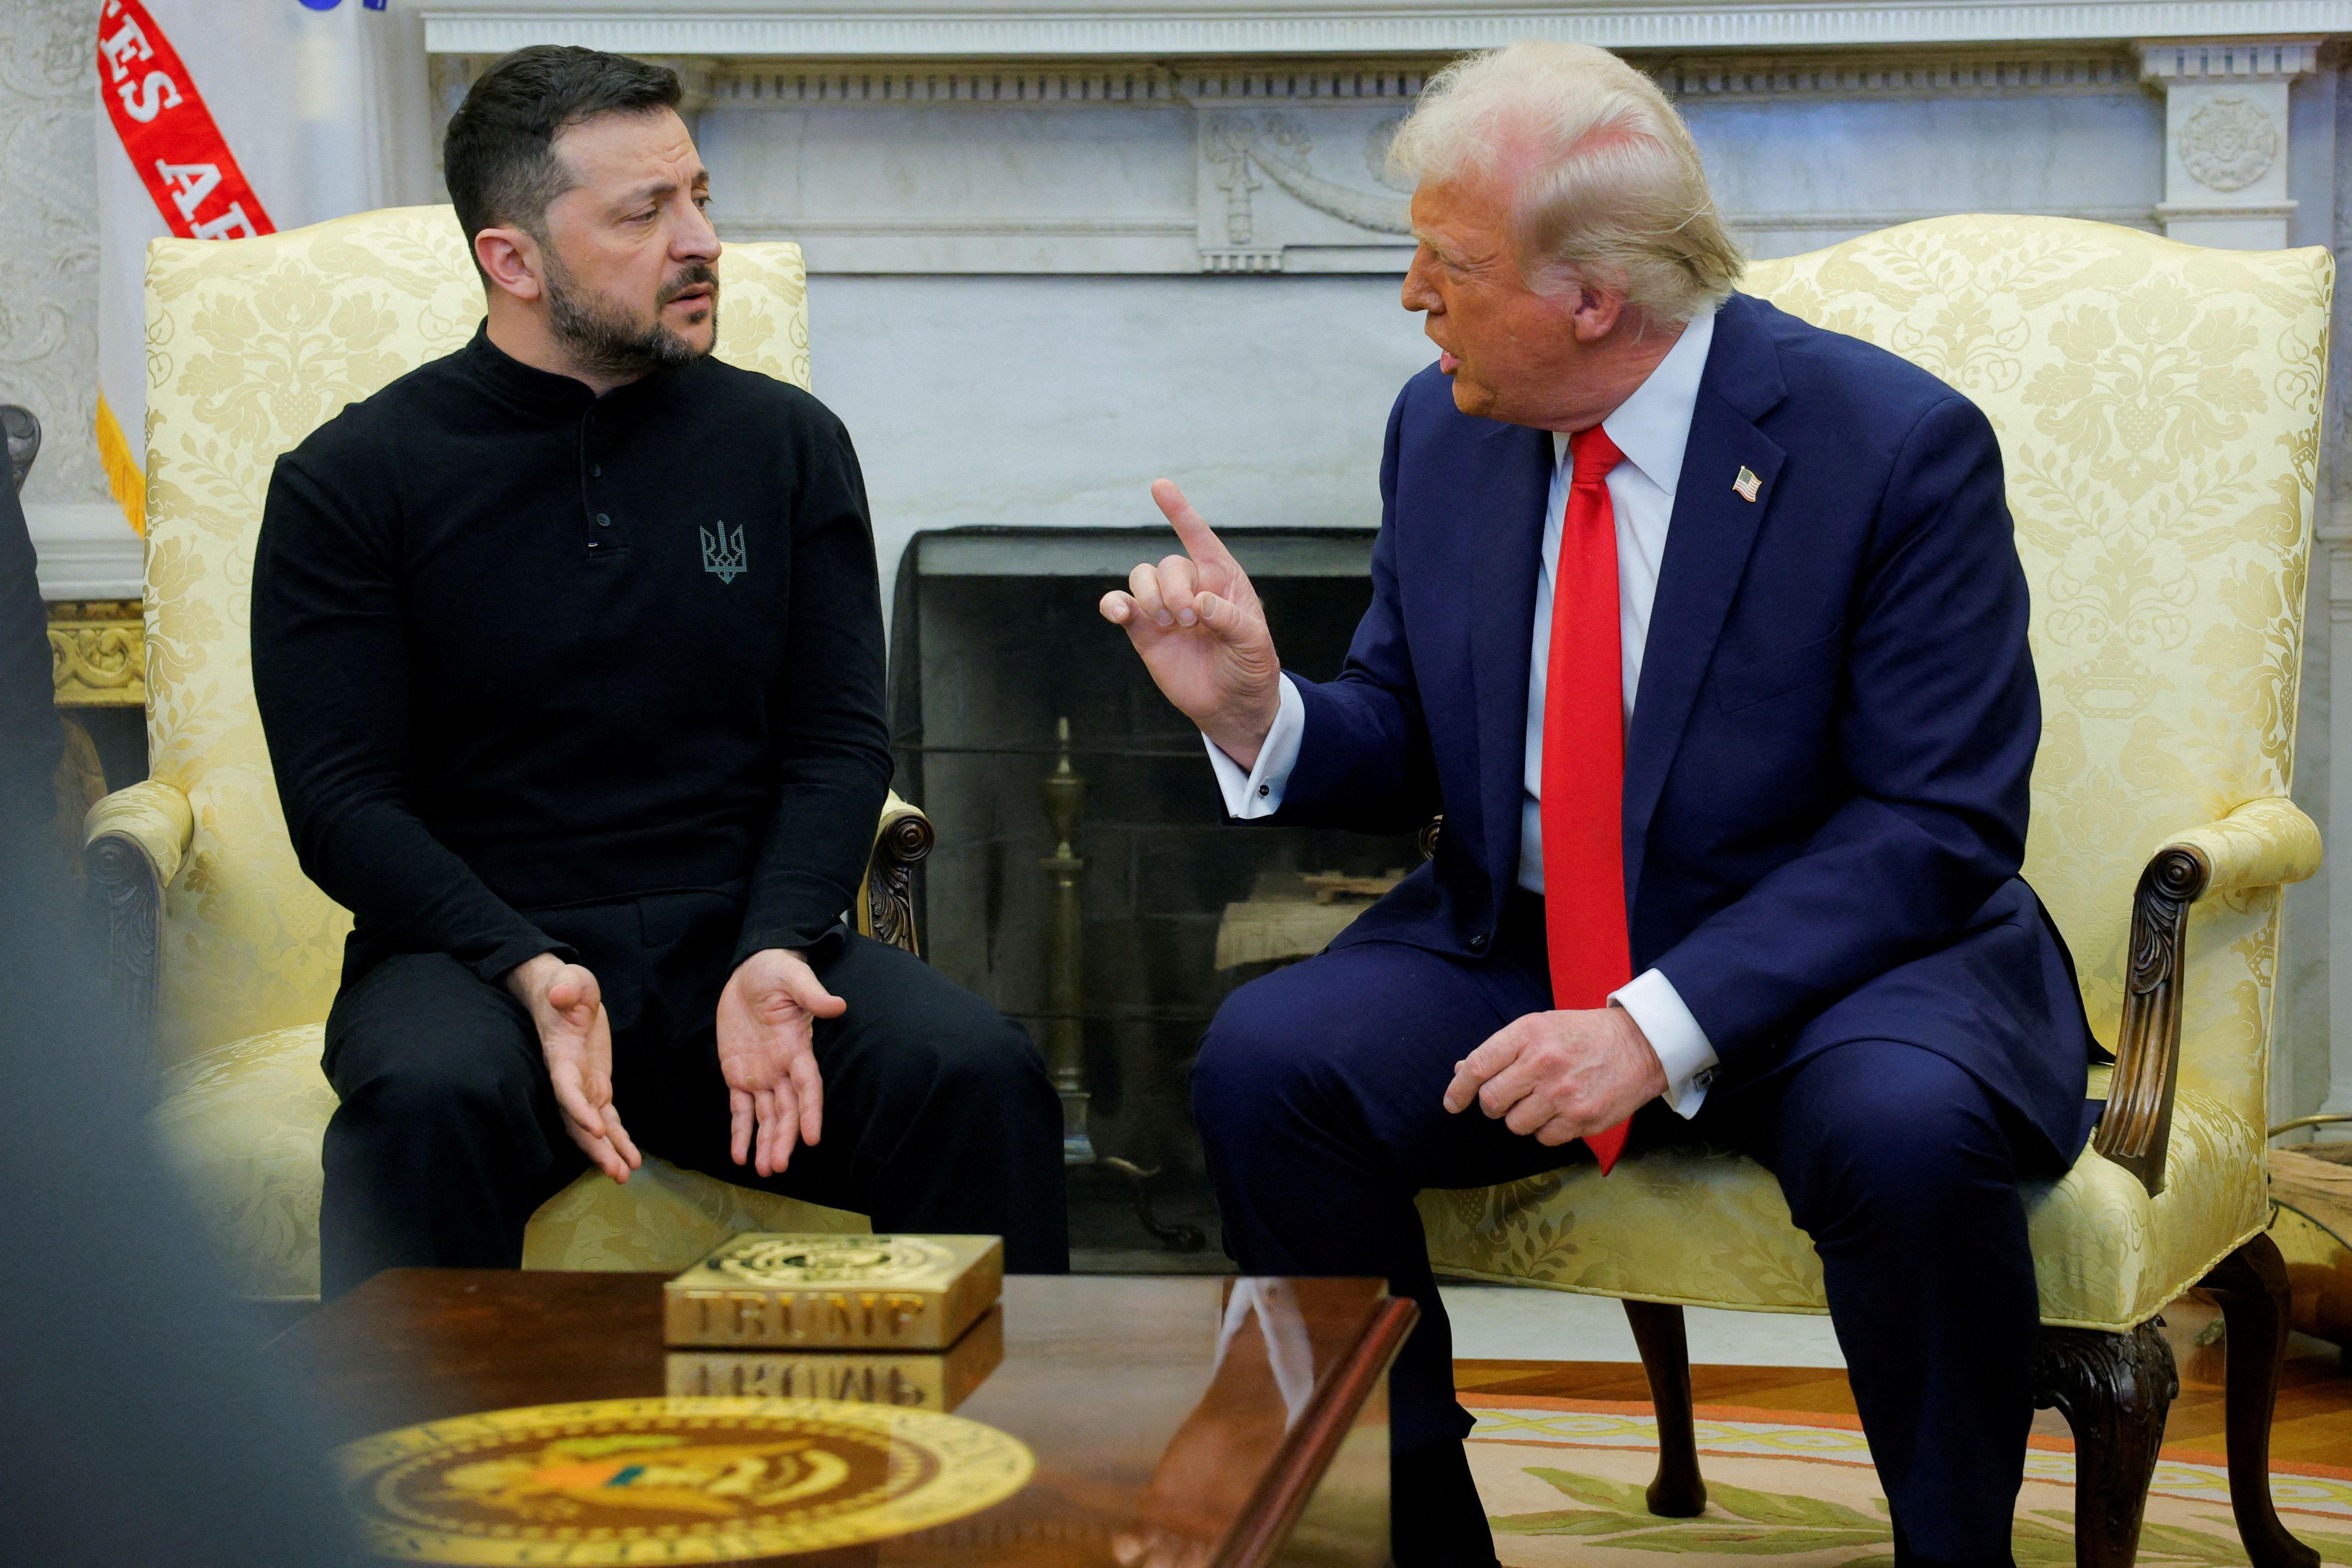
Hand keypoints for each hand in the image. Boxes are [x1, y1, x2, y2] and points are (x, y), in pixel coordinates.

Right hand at [506, 953, 640, 1182]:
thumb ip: (567, 986)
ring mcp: (583, 1084)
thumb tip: (561, 993)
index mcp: (561, 1055)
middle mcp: (569, 1077)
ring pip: (593, 1126)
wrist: (563, 993)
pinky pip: (608, 1118)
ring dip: (607, 1151)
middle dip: (595, 1146)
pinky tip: (632, 1160)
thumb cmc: (566, 985)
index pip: (566, 1087)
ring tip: (623, 1175)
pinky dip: (618, 1139)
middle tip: (615, 1171)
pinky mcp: (597, 1085)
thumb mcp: (570, 979)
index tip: (595, 1126)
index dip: (578, 1108)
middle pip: (578, 1119)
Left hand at [715, 948, 843, 1177]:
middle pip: (787, 1111)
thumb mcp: (792, 977)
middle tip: (777, 1166)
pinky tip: (740, 1156)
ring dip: (766, 1143)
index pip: (808, 1086)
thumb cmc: (775, 971)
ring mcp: (761, 1074)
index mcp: (796, 1048)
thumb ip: (811, 994)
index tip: (813, 1138)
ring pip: (766, 1117)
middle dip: (784, 1138)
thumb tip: (837, 1006)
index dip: (811, 1112)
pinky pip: (740, 1109)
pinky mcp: (738, 1074)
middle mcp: (781, 1068)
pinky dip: (740, 1133)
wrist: (749, 971)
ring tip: (763, 1170)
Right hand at [1099, 479, 1282, 767]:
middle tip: (1189, 621)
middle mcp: (1191, 587)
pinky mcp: (1143, 630)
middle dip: (1174, 589)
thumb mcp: (1253, 642)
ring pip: (1141, 577)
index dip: (1179, 512)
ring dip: (1149, 595)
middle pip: (1168, 564)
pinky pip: (1119, 604)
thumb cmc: (1250, 667)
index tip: (1159, 485)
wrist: (1232, 705)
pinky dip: (1112, 604)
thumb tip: (1200, 602)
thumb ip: (1230, 618)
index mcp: (1223, 580)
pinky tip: (1118, 614)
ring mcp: (1164, 608)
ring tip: (1167, 624)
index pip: (1200, 538)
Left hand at [1441, 1005, 1665, 1144]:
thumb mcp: (1540, 1027)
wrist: (1640, 1045)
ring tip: (1543, 1101)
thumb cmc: (1583, 1035)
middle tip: (1508, 1099)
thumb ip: (1501, 1050)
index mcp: (1528, 1034)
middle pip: (1491, 1101)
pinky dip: (1547, 1130)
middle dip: (1494, 1105)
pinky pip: (1544, 1138)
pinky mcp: (1581, 1119)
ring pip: (1516, 1124)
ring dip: (1523, 1118)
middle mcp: (1542, 1063)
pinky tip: (1561, 1112)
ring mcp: (1562, 1094)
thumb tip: (1460, 1072)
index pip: (1478, 1066)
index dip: (1458, 1089)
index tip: (1452, 1103)